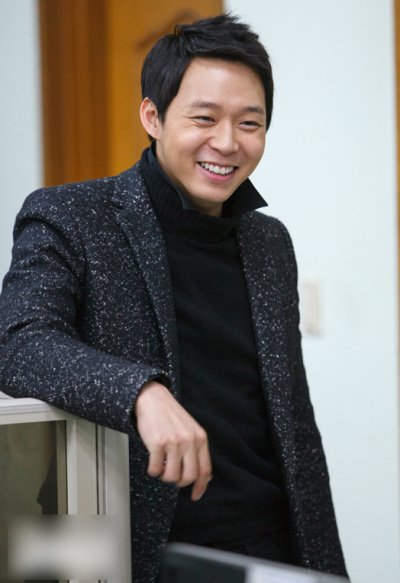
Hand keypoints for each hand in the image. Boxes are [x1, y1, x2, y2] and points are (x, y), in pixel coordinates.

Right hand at [134, 381, 211, 500]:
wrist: (153, 399)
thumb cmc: (171, 415)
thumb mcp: (191, 429)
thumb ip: (198, 450)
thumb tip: (206, 476)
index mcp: (200, 438)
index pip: (205, 470)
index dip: (201, 487)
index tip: (195, 495)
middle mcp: (189, 441)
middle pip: (189, 476)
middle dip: (180, 482)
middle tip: (173, 477)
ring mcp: (173, 442)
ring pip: (171, 476)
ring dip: (165, 476)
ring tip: (161, 467)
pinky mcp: (157, 443)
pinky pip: (155, 469)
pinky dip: (153, 471)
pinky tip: (153, 463)